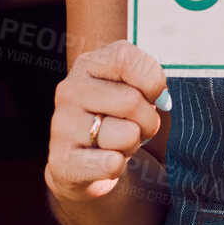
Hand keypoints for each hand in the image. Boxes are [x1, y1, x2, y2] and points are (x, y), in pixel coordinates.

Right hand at [44, 41, 167, 201]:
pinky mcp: (61, 161)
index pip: (126, 58)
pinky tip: (102, 161)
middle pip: (131, 101)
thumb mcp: (134, 88)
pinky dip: (118, 165)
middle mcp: (68, 90)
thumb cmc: (117, 117)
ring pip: (128, 134)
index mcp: (87, 64)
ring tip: (116, 143)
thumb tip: (162, 98)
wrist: (83, 162)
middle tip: (136, 127)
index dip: (152, 80)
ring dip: (133, 144)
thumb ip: (150, 81)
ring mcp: (61, 125)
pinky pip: (113, 163)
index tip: (152, 95)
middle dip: (148, 120)